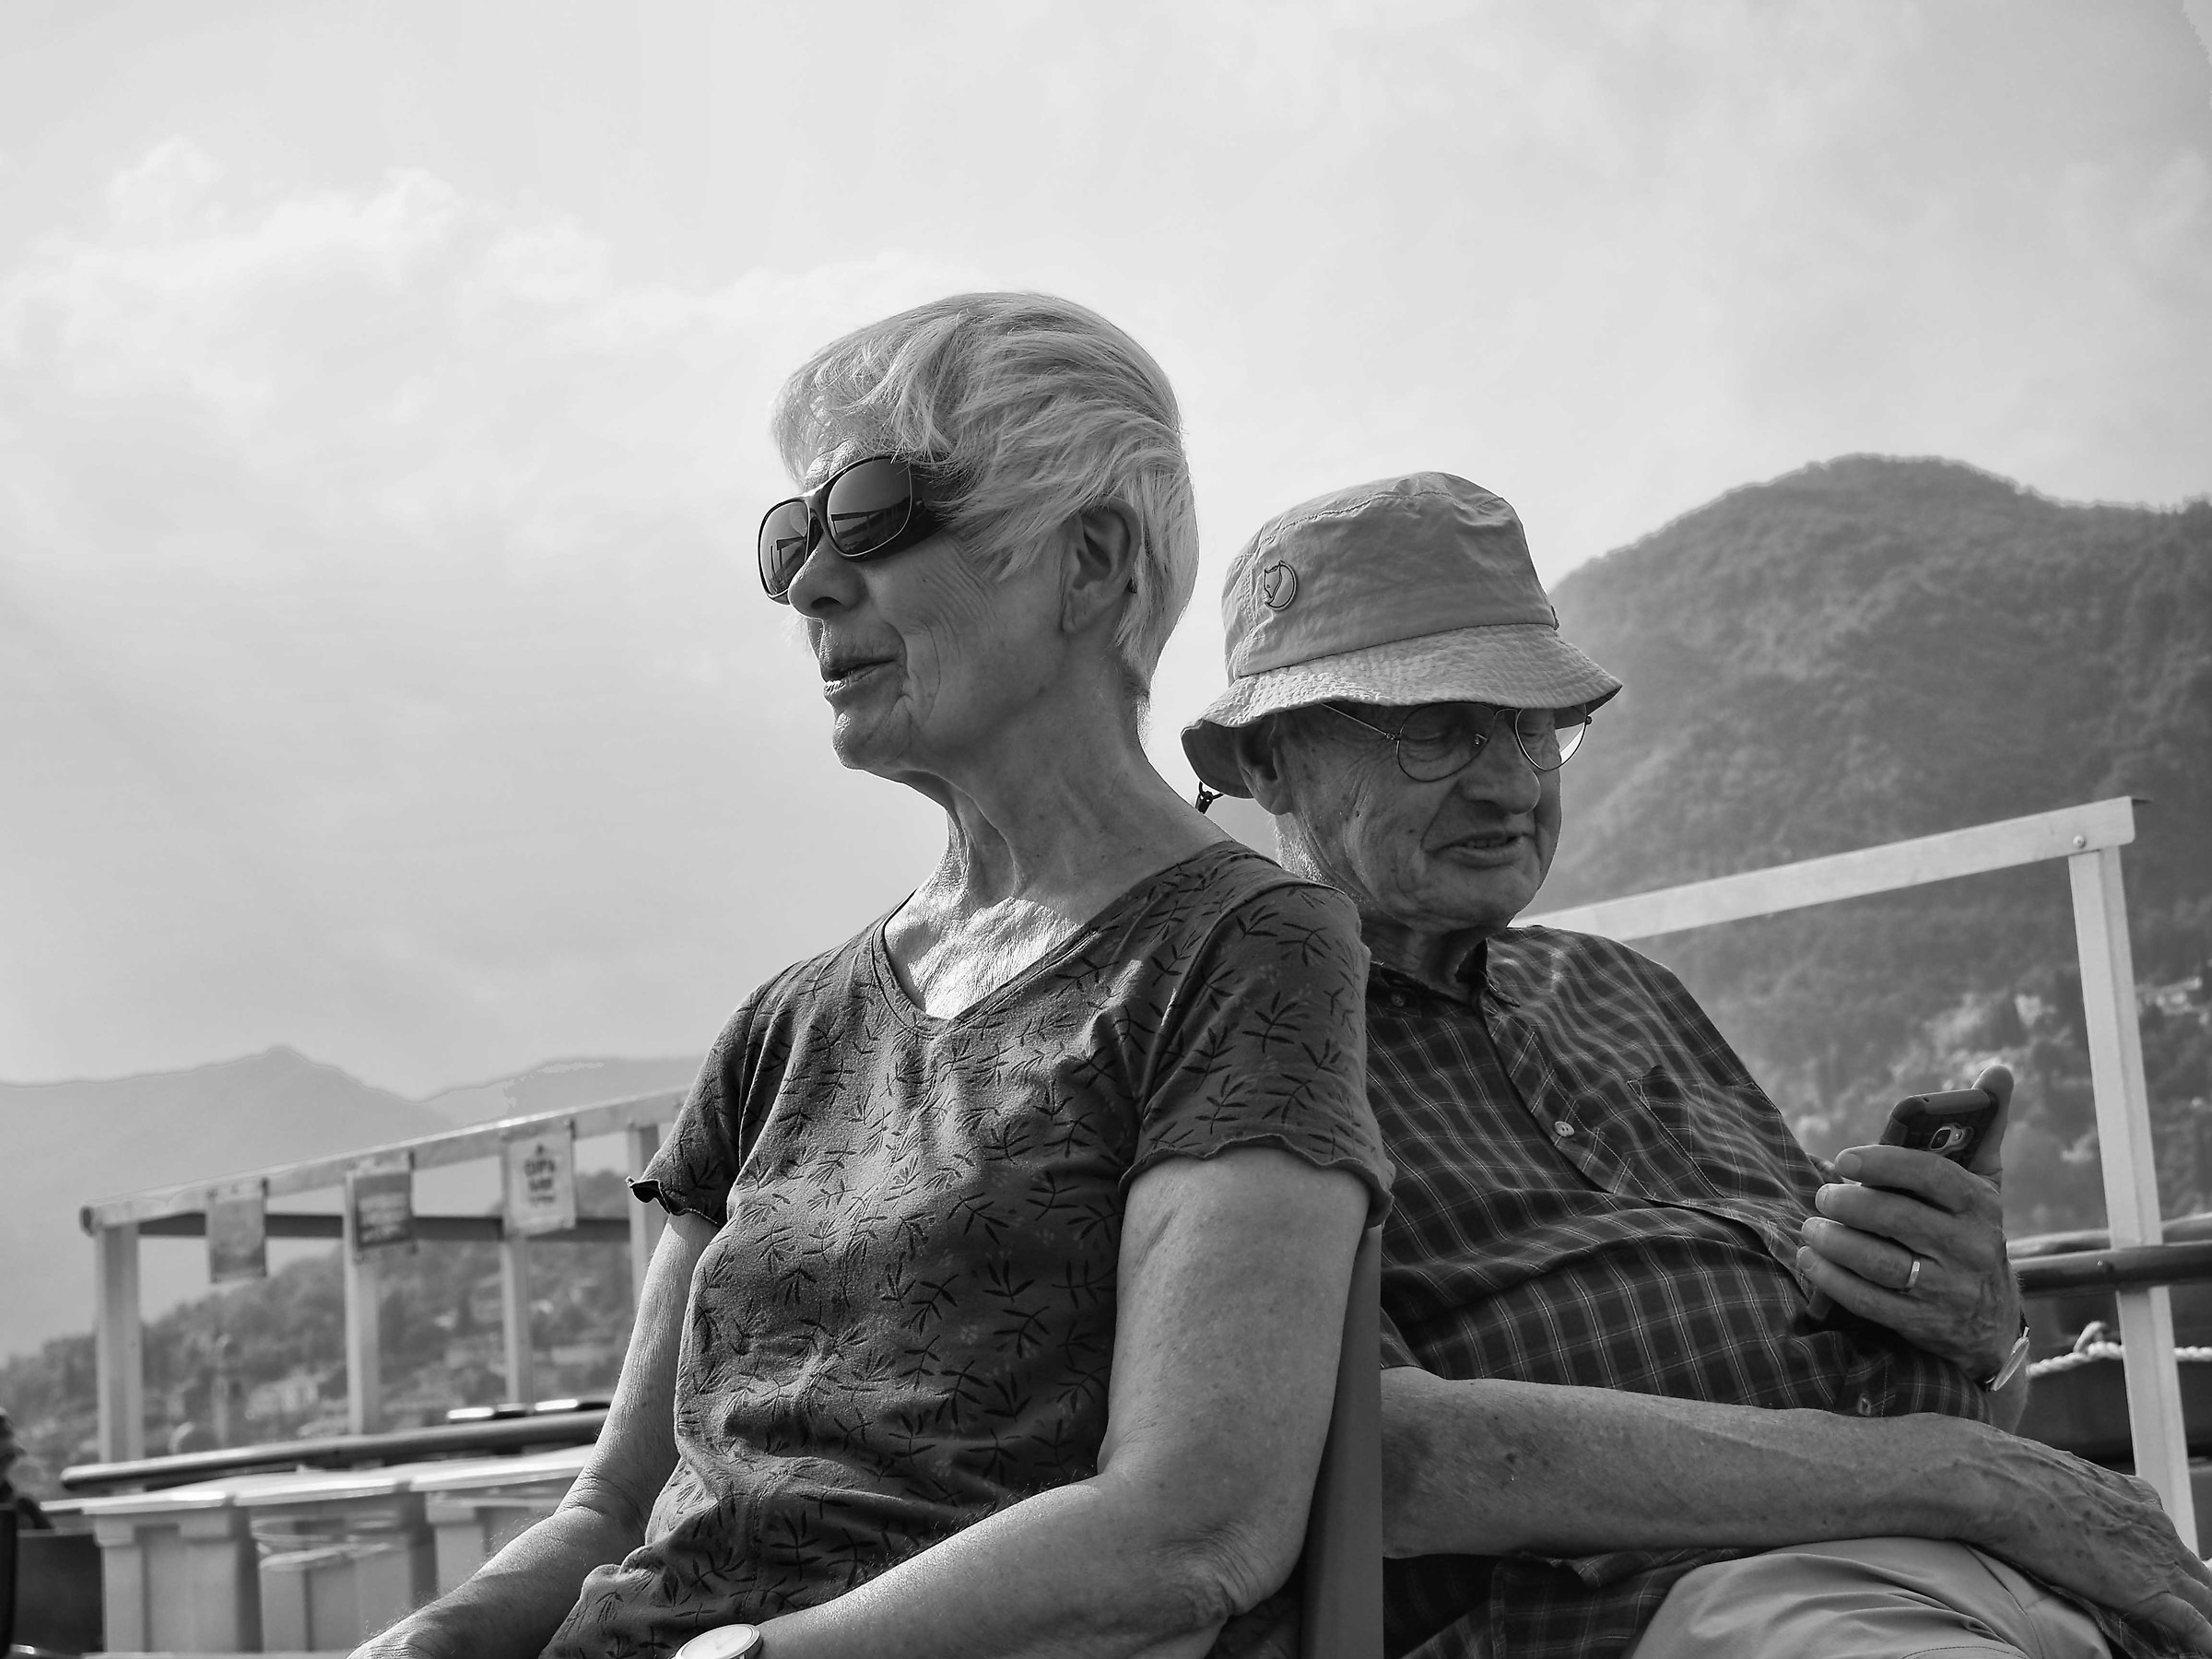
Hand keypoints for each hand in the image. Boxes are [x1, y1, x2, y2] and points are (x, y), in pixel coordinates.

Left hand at [1797, 1064, 2020, 1378]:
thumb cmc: (1969, 1231)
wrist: (1989, 1321)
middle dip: (1849, 1204)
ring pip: (1880, 1262)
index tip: (1844, 1159)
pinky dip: (1833, 1279)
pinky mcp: (1924, 1323)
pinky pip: (1870, 1301)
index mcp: (1980, 1205)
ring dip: (1834, 1242)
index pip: (1932, 1176)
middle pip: (1897, 1219)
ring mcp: (1948, 1289)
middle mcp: (1970, 1247)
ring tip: (1812, 1227)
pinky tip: (1812, 1259)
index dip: (1883, 1163)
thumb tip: (1998, 1069)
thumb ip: (1983, 1129)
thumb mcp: (1984, 1184)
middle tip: (1822, 1196)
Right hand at [1967, 1429, 2211, 1653]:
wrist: (2004, 1484)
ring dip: (2201, 1613)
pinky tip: (2201, 1649)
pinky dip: (2201, 1639)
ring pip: (2204, 1597)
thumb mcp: (2054, 1475)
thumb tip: (2049, 1502)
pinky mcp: (2149, 1592)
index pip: (2165, 1538)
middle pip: (2194, 1570)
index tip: (2155, 1575)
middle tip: (2187, 1611)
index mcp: (2134, 1497)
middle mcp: (2155, 1527)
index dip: (2164, 1562)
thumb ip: (2070, 1495)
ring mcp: (2157, 1560)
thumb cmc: (2014, 1474)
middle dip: (2195, 1592)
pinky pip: (2195, 1625)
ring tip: (2194, 1634)